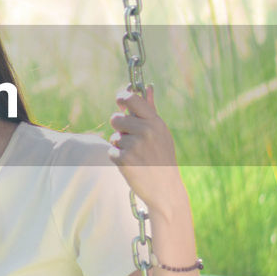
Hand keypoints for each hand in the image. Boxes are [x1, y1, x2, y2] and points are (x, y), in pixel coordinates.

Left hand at [108, 85, 184, 215]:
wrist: (165, 188)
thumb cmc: (162, 157)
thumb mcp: (161, 132)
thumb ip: (150, 110)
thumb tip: (147, 87)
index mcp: (155, 122)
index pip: (132, 99)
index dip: (122, 98)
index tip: (120, 101)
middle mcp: (145, 131)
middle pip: (115, 118)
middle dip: (119, 128)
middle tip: (132, 139)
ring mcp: (134, 145)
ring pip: (114, 137)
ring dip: (120, 145)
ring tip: (136, 155)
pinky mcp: (124, 159)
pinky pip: (111, 151)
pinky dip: (118, 158)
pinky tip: (132, 164)